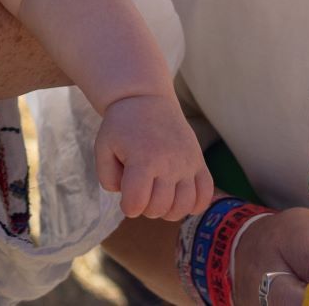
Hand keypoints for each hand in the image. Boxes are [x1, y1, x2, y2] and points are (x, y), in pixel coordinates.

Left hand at [95, 93, 213, 219]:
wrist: (145, 99)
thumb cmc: (122, 125)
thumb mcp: (103, 147)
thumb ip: (107, 178)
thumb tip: (128, 198)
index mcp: (143, 158)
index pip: (136, 204)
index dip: (128, 206)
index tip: (126, 196)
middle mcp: (169, 162)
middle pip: (159, 208)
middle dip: (145, 207)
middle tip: (141, 191)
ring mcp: (187, 162)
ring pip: (184, 206)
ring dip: (168, 210)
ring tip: (159, 195)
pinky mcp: (199, 161)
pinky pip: (205, 194)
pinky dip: (194, 204)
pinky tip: (180, 195)